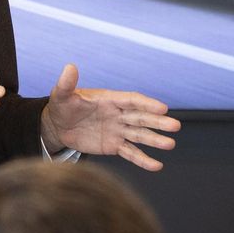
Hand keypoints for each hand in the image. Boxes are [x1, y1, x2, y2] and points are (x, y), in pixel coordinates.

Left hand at [40, 64, 179, 170]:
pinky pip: (130, 153)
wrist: (58, 126)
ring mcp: (118, 131)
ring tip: (170, 145)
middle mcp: (118, 115)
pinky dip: (143, 160)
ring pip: (140, 136)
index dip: (147, 104)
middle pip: (141, 118)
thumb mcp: (61, 95)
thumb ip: (67, 84)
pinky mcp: (114, 146)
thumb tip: (69, 67)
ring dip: (155, 140)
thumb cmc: (62, 107)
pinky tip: (157, 166)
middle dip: (158, 122)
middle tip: (175, 127)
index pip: (132, 101)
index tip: (163, 108)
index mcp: (110, 100)